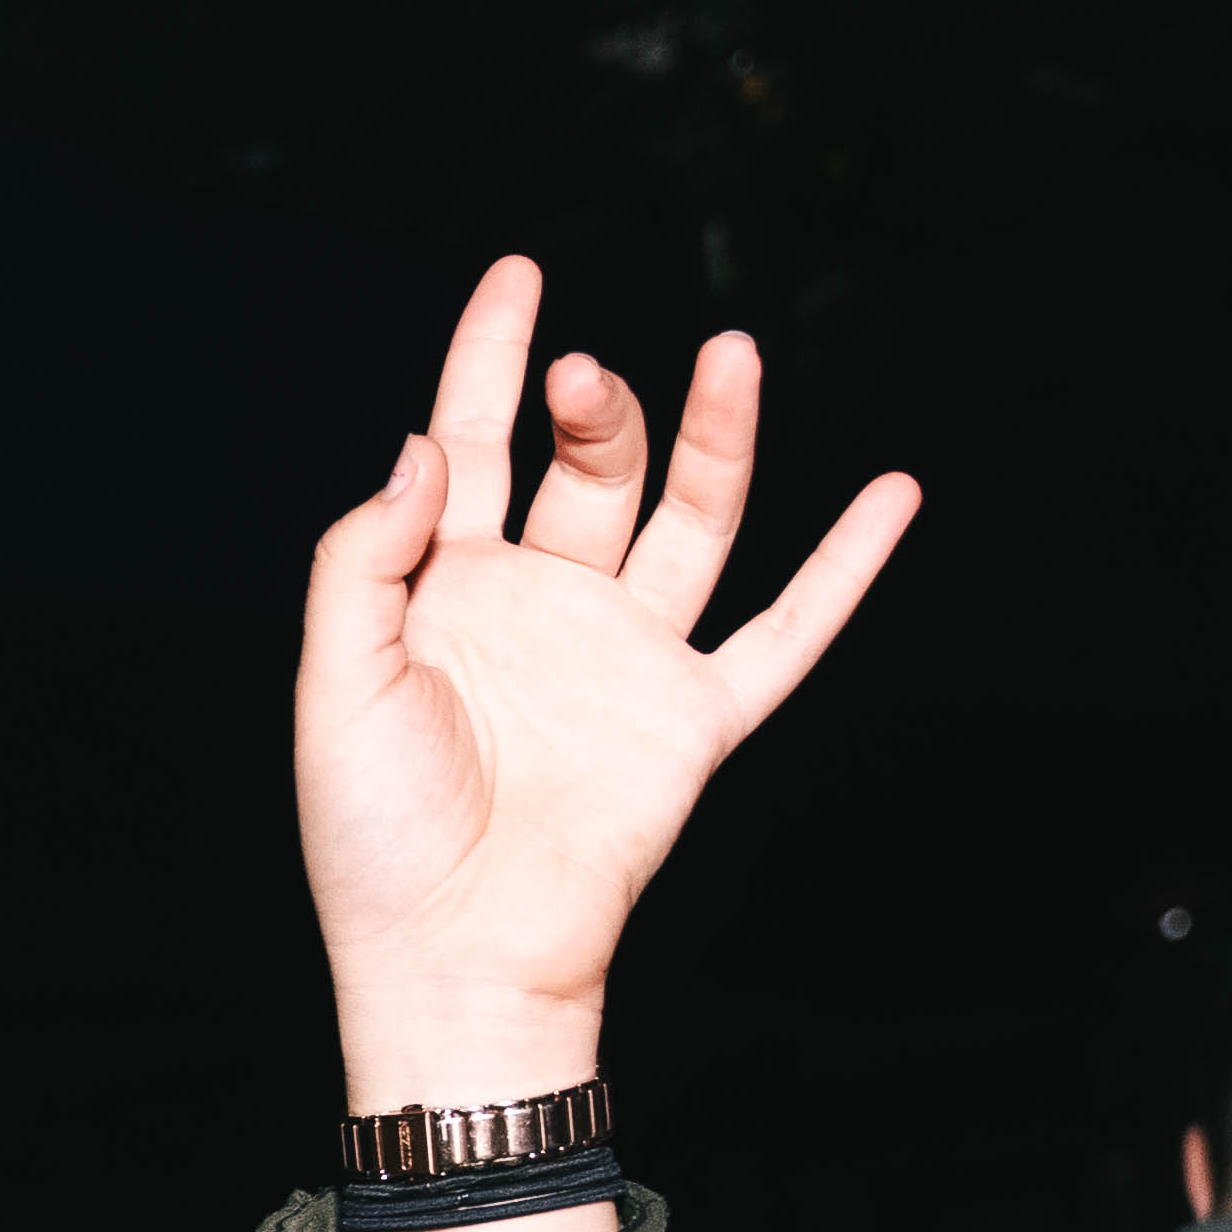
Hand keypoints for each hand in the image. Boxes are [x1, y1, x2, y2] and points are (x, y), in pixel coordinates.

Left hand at [294, 261, 918, 1115]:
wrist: (451, 957)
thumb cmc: (376, 841)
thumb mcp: (339, 681)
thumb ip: (364, 559)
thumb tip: (420, 445)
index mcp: (450, 593)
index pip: (477, 443)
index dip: (492, 357)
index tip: (519, 274)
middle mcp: (546, 609)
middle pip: (590, 470)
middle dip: (595, 412)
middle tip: (586, 378)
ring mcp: (625, 660)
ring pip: (692, 520)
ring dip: (715, 438)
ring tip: (733, 356)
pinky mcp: (692, 722)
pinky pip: (784, 634)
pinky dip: (844, 569)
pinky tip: (893, 497)